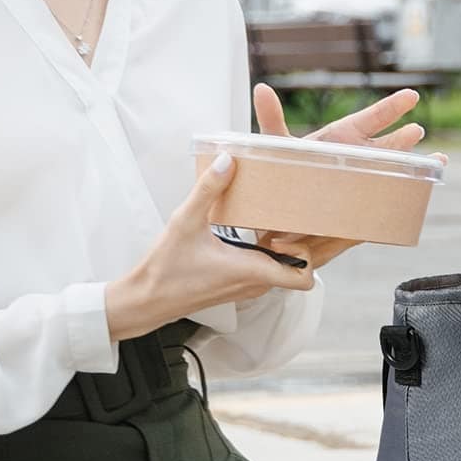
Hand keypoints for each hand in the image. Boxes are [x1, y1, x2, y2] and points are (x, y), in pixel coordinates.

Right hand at [105, 153, 313, 341]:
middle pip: (301, 266)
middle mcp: (257, 282)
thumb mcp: (185, 222)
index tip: (299, 228)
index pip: (305, 276)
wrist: (148, 300)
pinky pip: (269, 268)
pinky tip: (260, 229)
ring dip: (288, 246)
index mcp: (252, 271)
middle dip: (307, 241)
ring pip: (285, 267)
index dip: (312, 252)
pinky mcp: (240, 284)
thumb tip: (227, 160)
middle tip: (301, 214)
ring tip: (282, 216)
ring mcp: (250, 285)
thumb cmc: (165, 270)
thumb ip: (208, 190)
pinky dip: (272, 252)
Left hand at [250, 84, 442, 269]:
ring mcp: (362, 184)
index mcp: (341, 139)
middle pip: (387, 147)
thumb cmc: (280, 178)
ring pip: (395, 174)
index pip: (370, 119)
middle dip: (402, 140)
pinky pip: (386, 205)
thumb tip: (261, 88)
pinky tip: (420, 196)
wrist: (277, 220)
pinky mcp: (361, 210)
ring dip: (416, 167)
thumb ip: (272, 119)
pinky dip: (404, 202)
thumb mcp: (276, 147)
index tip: (411, 96)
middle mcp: (357, 159)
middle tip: (417, 131)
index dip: (390, 109)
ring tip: (438, 161)